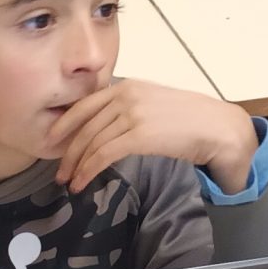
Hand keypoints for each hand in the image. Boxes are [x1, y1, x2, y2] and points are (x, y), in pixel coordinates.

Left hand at [46, 79, 257, 193]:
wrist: (216, 126)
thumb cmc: (189, 118)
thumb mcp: (153, 102)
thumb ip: (128, 108)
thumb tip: (104, 126)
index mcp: (128, 85)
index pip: (85, 105)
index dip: (64, 124)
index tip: (52, 141)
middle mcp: (126, 95)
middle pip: (84, 126)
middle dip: (67, 151)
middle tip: (58, 170)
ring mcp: (133, 114)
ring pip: (91, 142)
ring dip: (76, 165)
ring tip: (69, 182)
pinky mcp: (139, 134)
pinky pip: (103, 155)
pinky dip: (88, 171)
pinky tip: (82, 183)